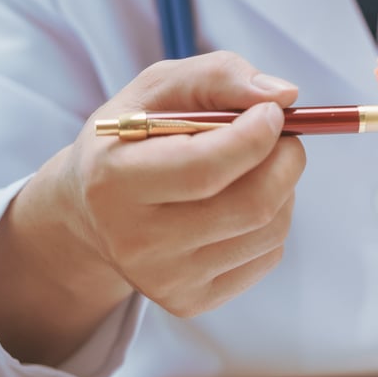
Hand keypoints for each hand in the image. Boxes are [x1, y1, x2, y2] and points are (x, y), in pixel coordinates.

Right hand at [0, 51, 304, 364]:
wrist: (91, 214)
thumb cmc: (133, 138)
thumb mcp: (157, 89)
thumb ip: (217, 76)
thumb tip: (285, 96)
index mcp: (114, 181)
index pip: (206, 168)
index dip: (256, 137)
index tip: (273, 113)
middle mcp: (137, 241)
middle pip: (252, 205)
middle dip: (286, 159)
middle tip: (284, 137)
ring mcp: (166, 280)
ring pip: (270, 229)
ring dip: (283, 188)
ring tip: (254, 169)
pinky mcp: (191, 301)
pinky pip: (267, 255)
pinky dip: (272, 221)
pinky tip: (239, 204)